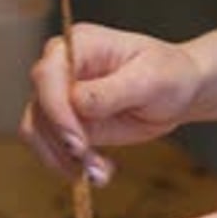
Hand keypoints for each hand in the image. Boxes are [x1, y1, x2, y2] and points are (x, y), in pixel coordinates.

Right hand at [19, 23, 200, 182]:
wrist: (178, 90)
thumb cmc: (168, 73)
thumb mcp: (150, 79)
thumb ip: (113, 90)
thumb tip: (77, 103)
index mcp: (79, 44)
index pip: (47, 75)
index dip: (56, 110)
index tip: (77, 142)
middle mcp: (61, 68)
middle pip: (38, 107)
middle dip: (62, 142)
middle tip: (92, 166)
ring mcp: (60, 97)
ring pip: (39, 132)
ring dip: (65, 160)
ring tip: (102, 173)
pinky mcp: (66, 123)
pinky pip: (52, 148)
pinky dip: (70, 165)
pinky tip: (99, 173)